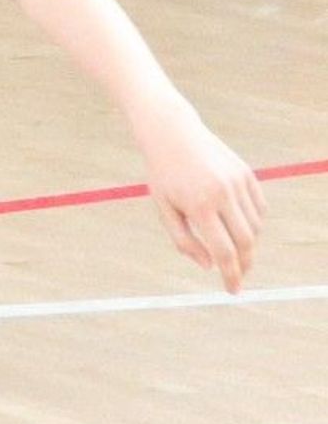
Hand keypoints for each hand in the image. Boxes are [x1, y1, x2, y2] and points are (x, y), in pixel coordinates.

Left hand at [135, 101, 263, 293]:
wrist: (172, 133)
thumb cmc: (164, 175)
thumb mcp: (164, 209)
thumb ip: (184, 242)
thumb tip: (210, 266)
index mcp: (199, 205)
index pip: (224, 252)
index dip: (231, 276)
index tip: (232, 290)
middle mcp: (222, 193)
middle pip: (245, 243)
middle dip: (244, 264)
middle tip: (237, 274)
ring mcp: (237, 181)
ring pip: (254, 227)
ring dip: (247, 243)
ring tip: (231, 246)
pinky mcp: (246, 173)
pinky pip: (259, 208)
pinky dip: (254, 223)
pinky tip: (239, 225)